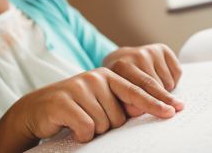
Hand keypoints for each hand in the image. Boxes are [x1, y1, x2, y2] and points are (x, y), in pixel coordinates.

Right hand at [0, 68, 177, 151]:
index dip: (156, 102)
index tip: (174, 111)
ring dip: (94, 131)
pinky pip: (87, 128)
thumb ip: (121, 103)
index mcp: (108, 76)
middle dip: (109, 125)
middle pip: (120, 117)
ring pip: (104, 124)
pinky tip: (72, 128)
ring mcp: (79, 87)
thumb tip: (146, 109)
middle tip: (91, 118)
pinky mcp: (64, 101)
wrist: (37, 108)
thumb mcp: (100, 102)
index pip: (138, 91)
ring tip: (79, 121)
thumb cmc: (75, 107)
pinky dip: (82, 134)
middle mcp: (96, 78)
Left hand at [103, 44, 183, 115]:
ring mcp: (149, 51)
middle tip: (175, 111)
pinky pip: (177, 72)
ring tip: (155, 92)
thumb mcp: (117, 96)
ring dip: (165, 91)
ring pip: (167, 81)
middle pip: (156, 85)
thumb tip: (142, 110)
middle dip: (166, 101)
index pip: (139, 91)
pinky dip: (173, 81)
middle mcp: (136, 56)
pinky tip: (162, 80)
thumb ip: (126, 106)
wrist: (120, 60)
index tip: (168, 113)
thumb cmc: (119, 85)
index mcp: (120, 67)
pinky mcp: (161, 48)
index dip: (153, 104)